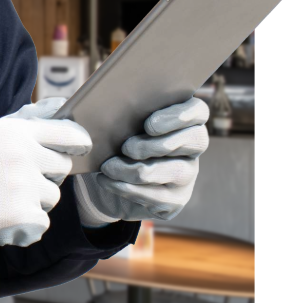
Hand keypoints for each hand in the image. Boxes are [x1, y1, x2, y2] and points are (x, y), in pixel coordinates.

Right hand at [0, 102, 91, 247]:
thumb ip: (23, 123)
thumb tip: (59, 109)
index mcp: (15, 132)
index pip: (67, 133)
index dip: (76, 142)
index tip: (79, 148)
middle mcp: (22, 156)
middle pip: (63, 167)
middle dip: (46, 174)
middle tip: (16, 180)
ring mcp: (24, 187)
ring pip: (52, 196)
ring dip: (34, 201)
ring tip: (1, 199)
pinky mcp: (23, 215)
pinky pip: (42, 221)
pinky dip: (25, 225)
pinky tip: (0, 217)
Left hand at [72, 97, 207, 225]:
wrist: (103, 176)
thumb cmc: (111, 138)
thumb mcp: (113, 121)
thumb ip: (118, 107)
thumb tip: (106, 103)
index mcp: (182, 118)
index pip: (198, 111)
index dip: (181, 116)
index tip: (150, 125)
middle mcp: (192, 146)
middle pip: (195, 140)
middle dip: (157, 144)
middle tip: (126, 147)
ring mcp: (188, 174)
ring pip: (174, 170)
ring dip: (136, 169)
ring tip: (109, 167)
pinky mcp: (175, 199)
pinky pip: (157, 195)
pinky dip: (127, 188)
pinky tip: (107, 181)